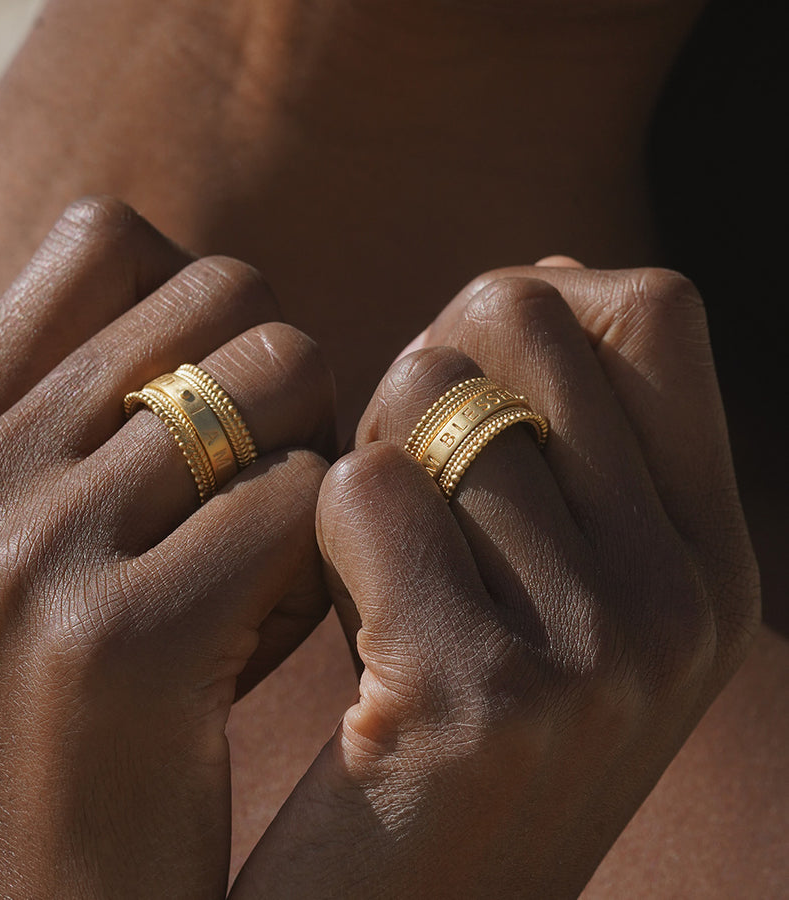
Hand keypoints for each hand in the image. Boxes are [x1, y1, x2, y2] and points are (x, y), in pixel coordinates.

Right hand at [0, 198, 334, 897]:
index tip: (225, 391)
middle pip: (226, 291)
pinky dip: (331, 555)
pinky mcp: (126, 645)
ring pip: (283, 371)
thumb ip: (94, 432)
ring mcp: (31, 561)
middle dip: (283, 373)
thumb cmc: (59, 736)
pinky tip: (290, 629)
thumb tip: (228, 311)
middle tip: (277, 478)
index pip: (106, 236)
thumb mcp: (28, 564)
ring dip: (316, 456)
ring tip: (282, 556)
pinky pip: (308, 499)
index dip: (202, 297)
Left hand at [231, 263, 759, 897]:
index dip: (534, 311)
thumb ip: (564, 433)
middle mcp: (680, 597)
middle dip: (433, 369)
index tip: (470, 385)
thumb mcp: (552, 580)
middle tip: (400, 472)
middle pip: (527, 318)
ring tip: (369, 562)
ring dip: (367, 455)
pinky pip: (364, 487)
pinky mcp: (477, 693)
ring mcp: (595, 651)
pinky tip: (336, 613)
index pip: (654, 308)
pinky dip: (323, 527)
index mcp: (709, 557)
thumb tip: (542, 274)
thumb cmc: (451, 719)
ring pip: (429, 396)